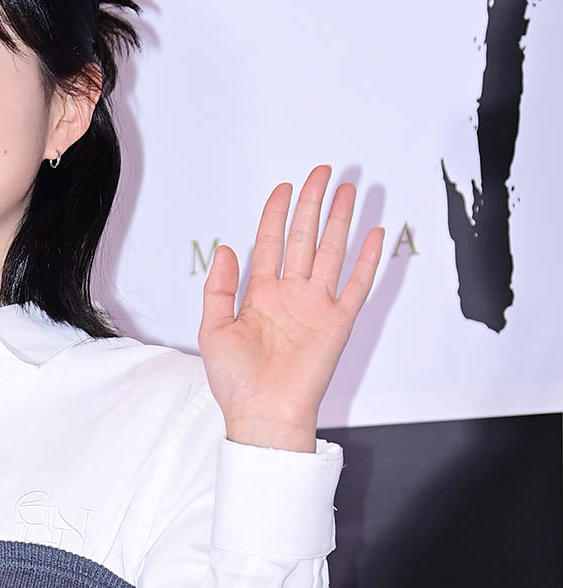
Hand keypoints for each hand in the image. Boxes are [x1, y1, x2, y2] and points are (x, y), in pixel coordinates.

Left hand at [197, 165, 383, 452]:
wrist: (262, 414)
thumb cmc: (236, 381)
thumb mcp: (213, 329)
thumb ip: (219, 287)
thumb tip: (227, 248)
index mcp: (259, 295)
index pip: (269, 243)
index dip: (275, 214)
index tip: (283, 187)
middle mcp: (290, 295)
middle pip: (304, 238)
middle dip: (312, 204)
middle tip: (321, 173)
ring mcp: (316, 307)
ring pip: (331, 252)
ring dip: (340, 221)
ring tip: (348, 190)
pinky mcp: (337, 323)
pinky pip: (357, 285)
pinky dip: (367, 260)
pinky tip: (375, 233)